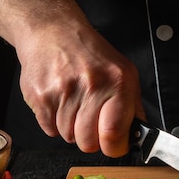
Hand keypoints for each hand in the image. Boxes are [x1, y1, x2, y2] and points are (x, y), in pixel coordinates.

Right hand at [17, 23, 145, 156]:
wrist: (53, 32)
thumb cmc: (91, 54)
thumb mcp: (124, 72)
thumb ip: (133, 106)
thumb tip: (138, 136)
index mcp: (117, 83)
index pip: (114, 134)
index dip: (114, 147)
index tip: (114, 145)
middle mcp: (91, 86)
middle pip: (88, 142)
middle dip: (90, 139)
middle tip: (91, 123)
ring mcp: (63, 91)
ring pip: (67, 137)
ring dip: (71, 128)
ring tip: (74, 105)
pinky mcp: (40, 96)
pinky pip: (48, 130)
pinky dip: (54, 123)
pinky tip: (60, 102)